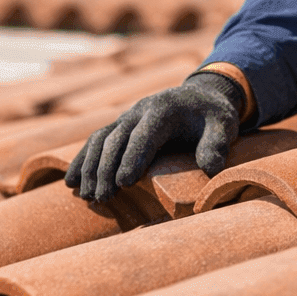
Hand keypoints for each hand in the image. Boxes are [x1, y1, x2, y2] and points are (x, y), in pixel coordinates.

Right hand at [65, 70, 245, 201]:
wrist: (202, 97)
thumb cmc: (213, 116)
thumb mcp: (224, 126)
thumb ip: (216, 146)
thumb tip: (211, 169)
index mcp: (165, 109)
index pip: (145, 134)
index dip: (134, 157)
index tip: (125, 183)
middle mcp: (140, 110)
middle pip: (117, 139)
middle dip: (107, 169)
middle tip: (103, 198)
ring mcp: (127, 118)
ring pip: (101, 140)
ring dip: (91, 168)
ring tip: (87, 196)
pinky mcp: (120, 127)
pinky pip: (95, 142)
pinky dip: (82, 161)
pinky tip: (71, 183)